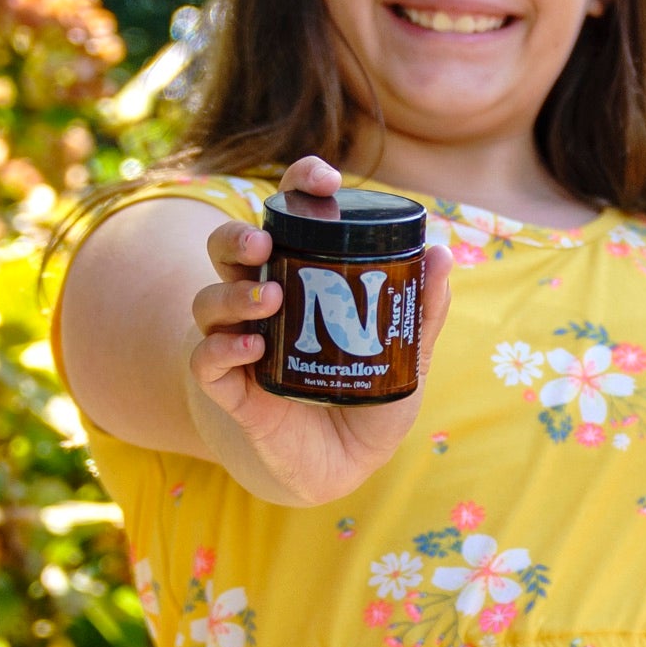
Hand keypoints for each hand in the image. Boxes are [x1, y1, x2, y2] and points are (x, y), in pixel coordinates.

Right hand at [187, 153, 454, 506]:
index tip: (322, 179)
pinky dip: (220, 350)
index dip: (296, 187)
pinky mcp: (228, 391)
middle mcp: (260, 302)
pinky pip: (205, 361)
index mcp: (299, 279)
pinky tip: (250, 349)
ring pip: (209, 301)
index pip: (287, 217)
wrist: (338, 467)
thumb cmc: (365, 399)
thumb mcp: (405, 356)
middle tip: (263, 243)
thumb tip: (440, 254)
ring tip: (268, 300)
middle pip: (228, 249)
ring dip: (233, 294)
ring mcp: (239, 344)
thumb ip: (420, 310)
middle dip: (237, 237)